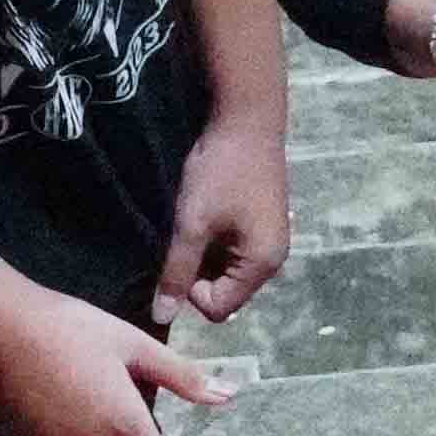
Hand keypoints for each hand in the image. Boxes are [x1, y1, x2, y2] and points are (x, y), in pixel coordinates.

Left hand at [158, 101, 289, 325]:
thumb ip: (177, 273)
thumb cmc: (220, 172)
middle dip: (198, 273)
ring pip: (226, 270)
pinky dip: (215, 239)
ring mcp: (271, 241)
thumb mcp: (192, 224)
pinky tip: (208, 211)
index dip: (191, 290)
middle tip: (184, 237)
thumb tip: (162, 316)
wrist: (247, 119)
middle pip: (225, 292)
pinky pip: (234, 250)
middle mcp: (273, 260)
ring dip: (204, 254)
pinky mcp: (263, 223)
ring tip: (195, 221)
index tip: (179, 255)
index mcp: (262, 265)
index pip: (218, 309)